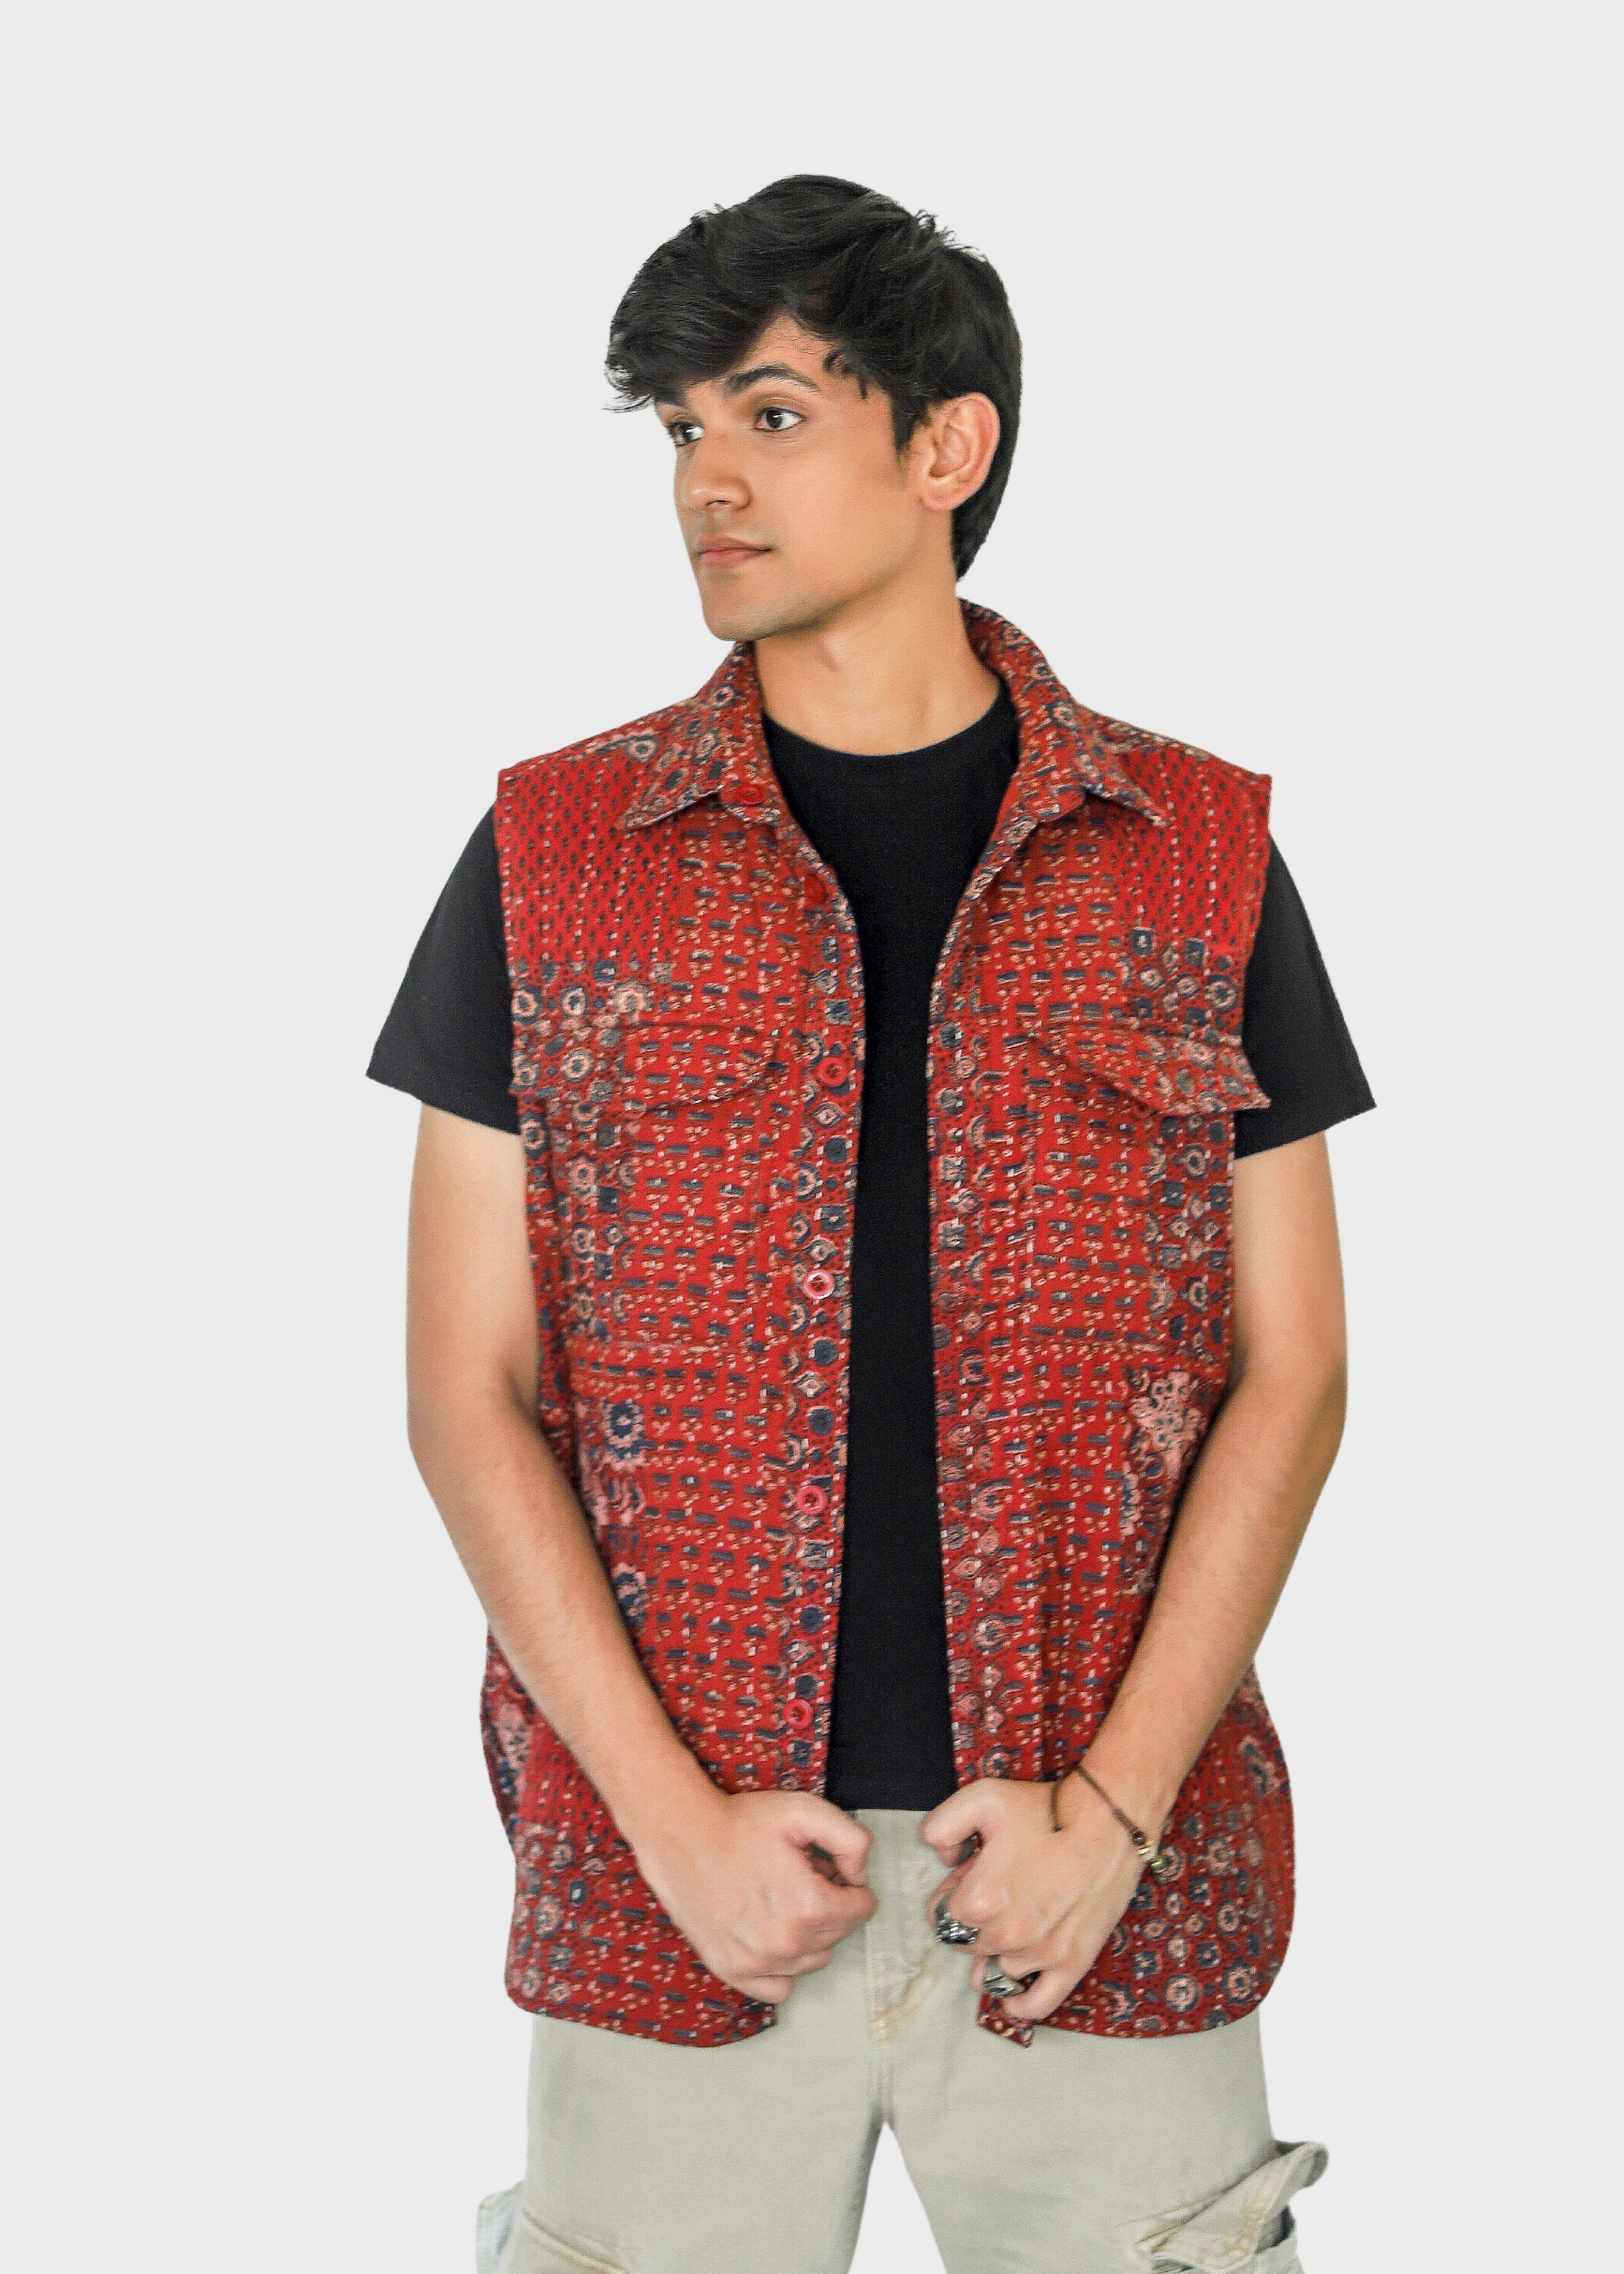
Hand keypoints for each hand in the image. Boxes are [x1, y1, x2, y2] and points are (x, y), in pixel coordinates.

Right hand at [631, 1787, 876, 2004]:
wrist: (682, 1835)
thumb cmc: (741, 1822)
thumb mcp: (804, 1811)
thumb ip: (851, 1840)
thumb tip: (860, 1875)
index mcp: (809, 1906)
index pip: (862, 1909)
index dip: (850, 1883)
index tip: (828, 1868)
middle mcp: (786, 1944)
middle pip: (839, 1933)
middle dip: (830, 1905)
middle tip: (803, 1876)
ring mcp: (758, 1963)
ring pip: (813, 1960)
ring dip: (810, 1934)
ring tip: (782, 1899)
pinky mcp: (732, 1971)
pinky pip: (779, 1987)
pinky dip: (783, 1966)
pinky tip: (771, 1934)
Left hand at [920, 1775, 1145, 2023]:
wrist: (1109, 1821)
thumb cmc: (1047, 1811)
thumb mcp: (981, 1799)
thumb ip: (941, 1827)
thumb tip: (941, 1857)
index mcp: (981, 1900)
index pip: (942, 1916)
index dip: (952, 1893)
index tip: (968, 1877)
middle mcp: (1008, 1935)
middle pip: (967, 1943)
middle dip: (972, 1920)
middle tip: (995, 1890)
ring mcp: (1041, 1954)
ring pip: (995, 1972)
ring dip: (992, 1955)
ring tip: (1006, 1926)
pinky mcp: (1073, 1962)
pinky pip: (1038, 2003)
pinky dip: (1019, 2005)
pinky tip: (1010, 1999)